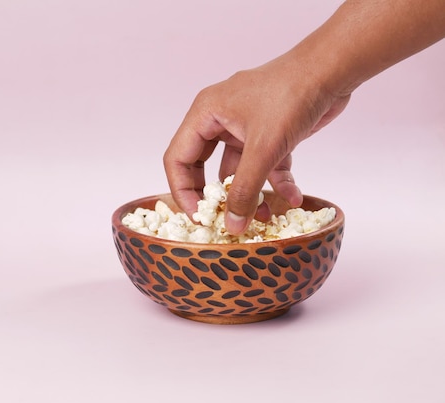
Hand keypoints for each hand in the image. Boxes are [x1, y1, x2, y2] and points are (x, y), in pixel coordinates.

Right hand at [163, 53, 350, 234]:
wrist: (332, 70)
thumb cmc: (291, 95)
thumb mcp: (264, 148)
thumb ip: (245, 190)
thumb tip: (232, 225)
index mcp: (205, 114)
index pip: (178, 159)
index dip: (183, 191)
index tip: (199, 217)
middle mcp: (219, 120)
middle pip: (203, 166)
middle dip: (216, 196)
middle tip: (223, 219)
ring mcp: (243, 126)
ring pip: (237, 169)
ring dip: (250, 193)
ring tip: (264, 217)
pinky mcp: (267, 132)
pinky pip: (264, 164)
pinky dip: (276, 181)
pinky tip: (292, 197)